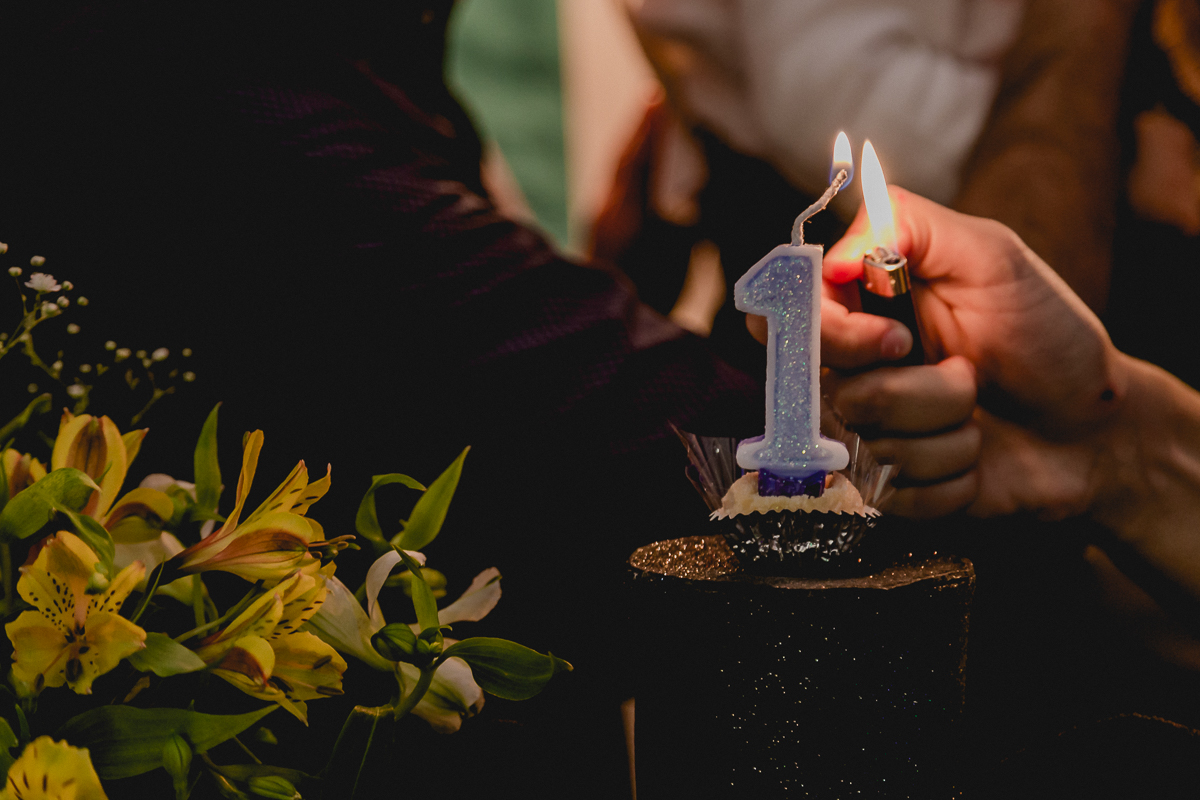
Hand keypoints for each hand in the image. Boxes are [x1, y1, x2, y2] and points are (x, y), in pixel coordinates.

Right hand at [819, 187, 1127, 519]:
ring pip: (868, 440)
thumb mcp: (992, 255)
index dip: (826, 333)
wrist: (1096, 426)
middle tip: (966, 371)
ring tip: (980, 412)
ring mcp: (865, 432)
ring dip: (948, 428)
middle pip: (824, 386)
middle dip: (912, 387)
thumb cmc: (1047, 336)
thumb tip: (833, 255)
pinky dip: (954, 474)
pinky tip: (978, 455)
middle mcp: (850, 370)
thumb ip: (913, 226)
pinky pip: (897, 491)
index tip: (894, 339)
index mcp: (859, 308)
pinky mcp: (888, 490)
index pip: (783, 316)